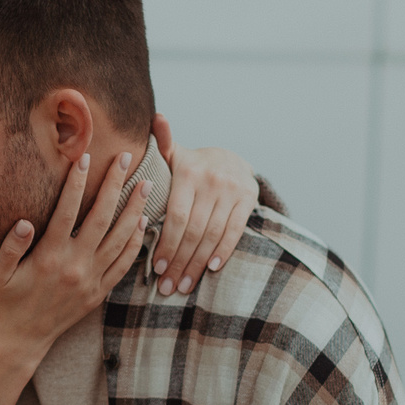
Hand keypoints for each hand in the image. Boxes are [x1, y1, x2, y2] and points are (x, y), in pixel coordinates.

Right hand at [0, 151, 148, 404]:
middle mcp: (75, 267)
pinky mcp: (99, 292)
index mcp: (48, 257)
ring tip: (146, 185)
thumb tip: (24, 221)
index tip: (85, 157)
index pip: (67, 211)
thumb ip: (11, 247)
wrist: (20, 341)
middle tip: (127, 158)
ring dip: (135, 210)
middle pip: (102, 218)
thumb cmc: (3, 303)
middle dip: (115, 185)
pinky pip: (124, 264)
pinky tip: (142, 224)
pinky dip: (136, 242)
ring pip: (121, 239)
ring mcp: (91, 280)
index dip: (77, 183)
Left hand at [150, 116, 257, 297]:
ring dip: (197, 264)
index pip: (176, 216)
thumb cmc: (192, 166)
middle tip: (167, 287)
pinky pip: (234, 231)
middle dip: (179, 261)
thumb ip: (162, 144)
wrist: (232, 159)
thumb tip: (156, 117)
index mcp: (189, 173)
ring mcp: (231, 191)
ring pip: (212, 235)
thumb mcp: (175, 155)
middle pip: (193, 230)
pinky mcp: (247, 201)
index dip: (166, 244)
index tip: (156, 268)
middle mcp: (211, 181)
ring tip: (184, 286)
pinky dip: (223, 251)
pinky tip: (211, 269)